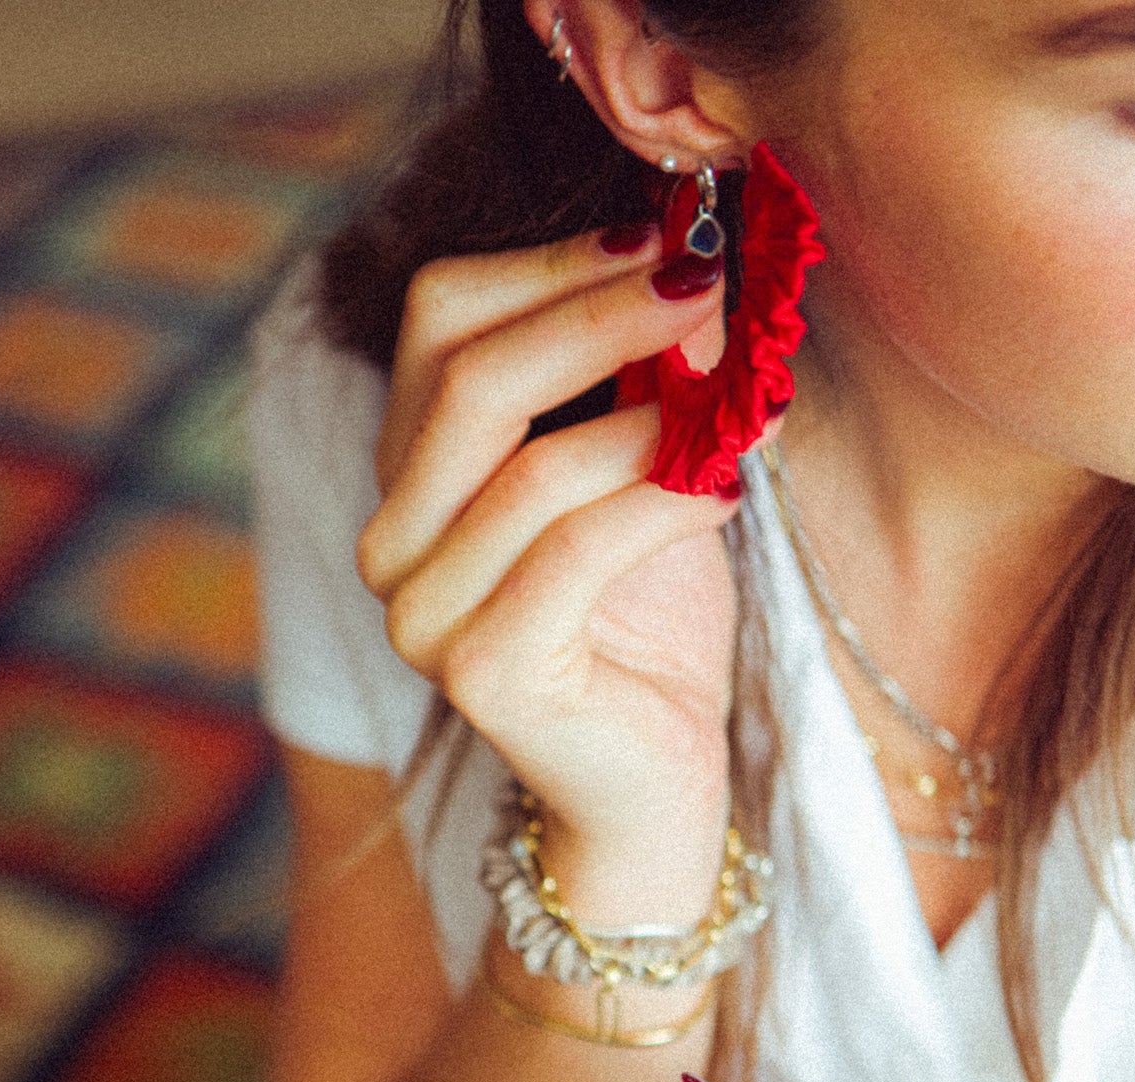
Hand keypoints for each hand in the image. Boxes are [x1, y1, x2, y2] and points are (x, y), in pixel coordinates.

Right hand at [355, 229, 744, 918]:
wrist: (652, 786)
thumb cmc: (650, 631)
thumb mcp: (639, 475)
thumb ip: (637, 383)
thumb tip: (690, 261)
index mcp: (412, 474)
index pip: (441, 319)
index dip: (554, 264)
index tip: (666, 242)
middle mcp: (392, 541)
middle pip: (472, 376)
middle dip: (602, 315)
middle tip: (712, 290)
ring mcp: (422, 614)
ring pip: (531, 466)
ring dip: (653, 417)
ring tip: (741, 396)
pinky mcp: (481, 672)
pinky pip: (577, 549)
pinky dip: (662, 502)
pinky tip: (725, 484)